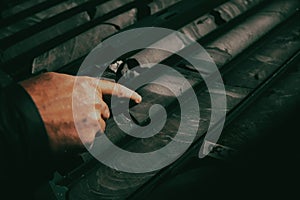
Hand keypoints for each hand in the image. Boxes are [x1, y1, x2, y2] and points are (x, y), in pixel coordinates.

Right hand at [20, 72, 141, 152]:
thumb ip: (75, 85)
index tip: (137, 98)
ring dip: (87, 128)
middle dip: (92, 115)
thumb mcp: (55, 80)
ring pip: (98, 127)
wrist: (23, 119)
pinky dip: (81, 140)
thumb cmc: (35, 99)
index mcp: (87, 86)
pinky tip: (67, 134)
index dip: (127, 94)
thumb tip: (79, 91)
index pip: (114, 89)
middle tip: (73, 117)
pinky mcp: (89, 138)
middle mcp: (94, 102)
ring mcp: (93, 120)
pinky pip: (91, 140)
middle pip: (103, 112)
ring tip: (67, 126)